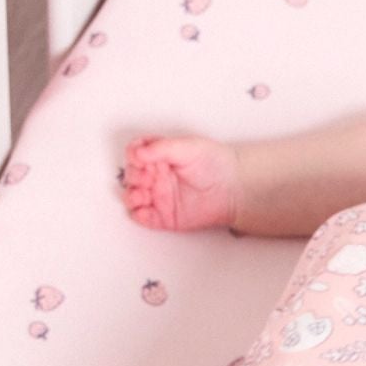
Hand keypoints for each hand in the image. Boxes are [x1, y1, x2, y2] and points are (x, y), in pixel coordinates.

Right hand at [122, 134, 241, 231]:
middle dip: (134, 176)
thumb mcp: (189, 147)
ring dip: (131, 195)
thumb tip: (139, 151)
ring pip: (132, 197)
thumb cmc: (216, 165)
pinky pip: (143, 217)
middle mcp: (156, 177)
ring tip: (142, 193)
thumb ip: (161, 148)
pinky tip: (145, 209)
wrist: (234, 189)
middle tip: (147, 176)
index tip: (140, 158)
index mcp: (160, 157)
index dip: (133, 155)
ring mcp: (159, 196)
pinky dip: (138, 215)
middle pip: (131, 176)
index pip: (135, 154)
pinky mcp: (164, 216)